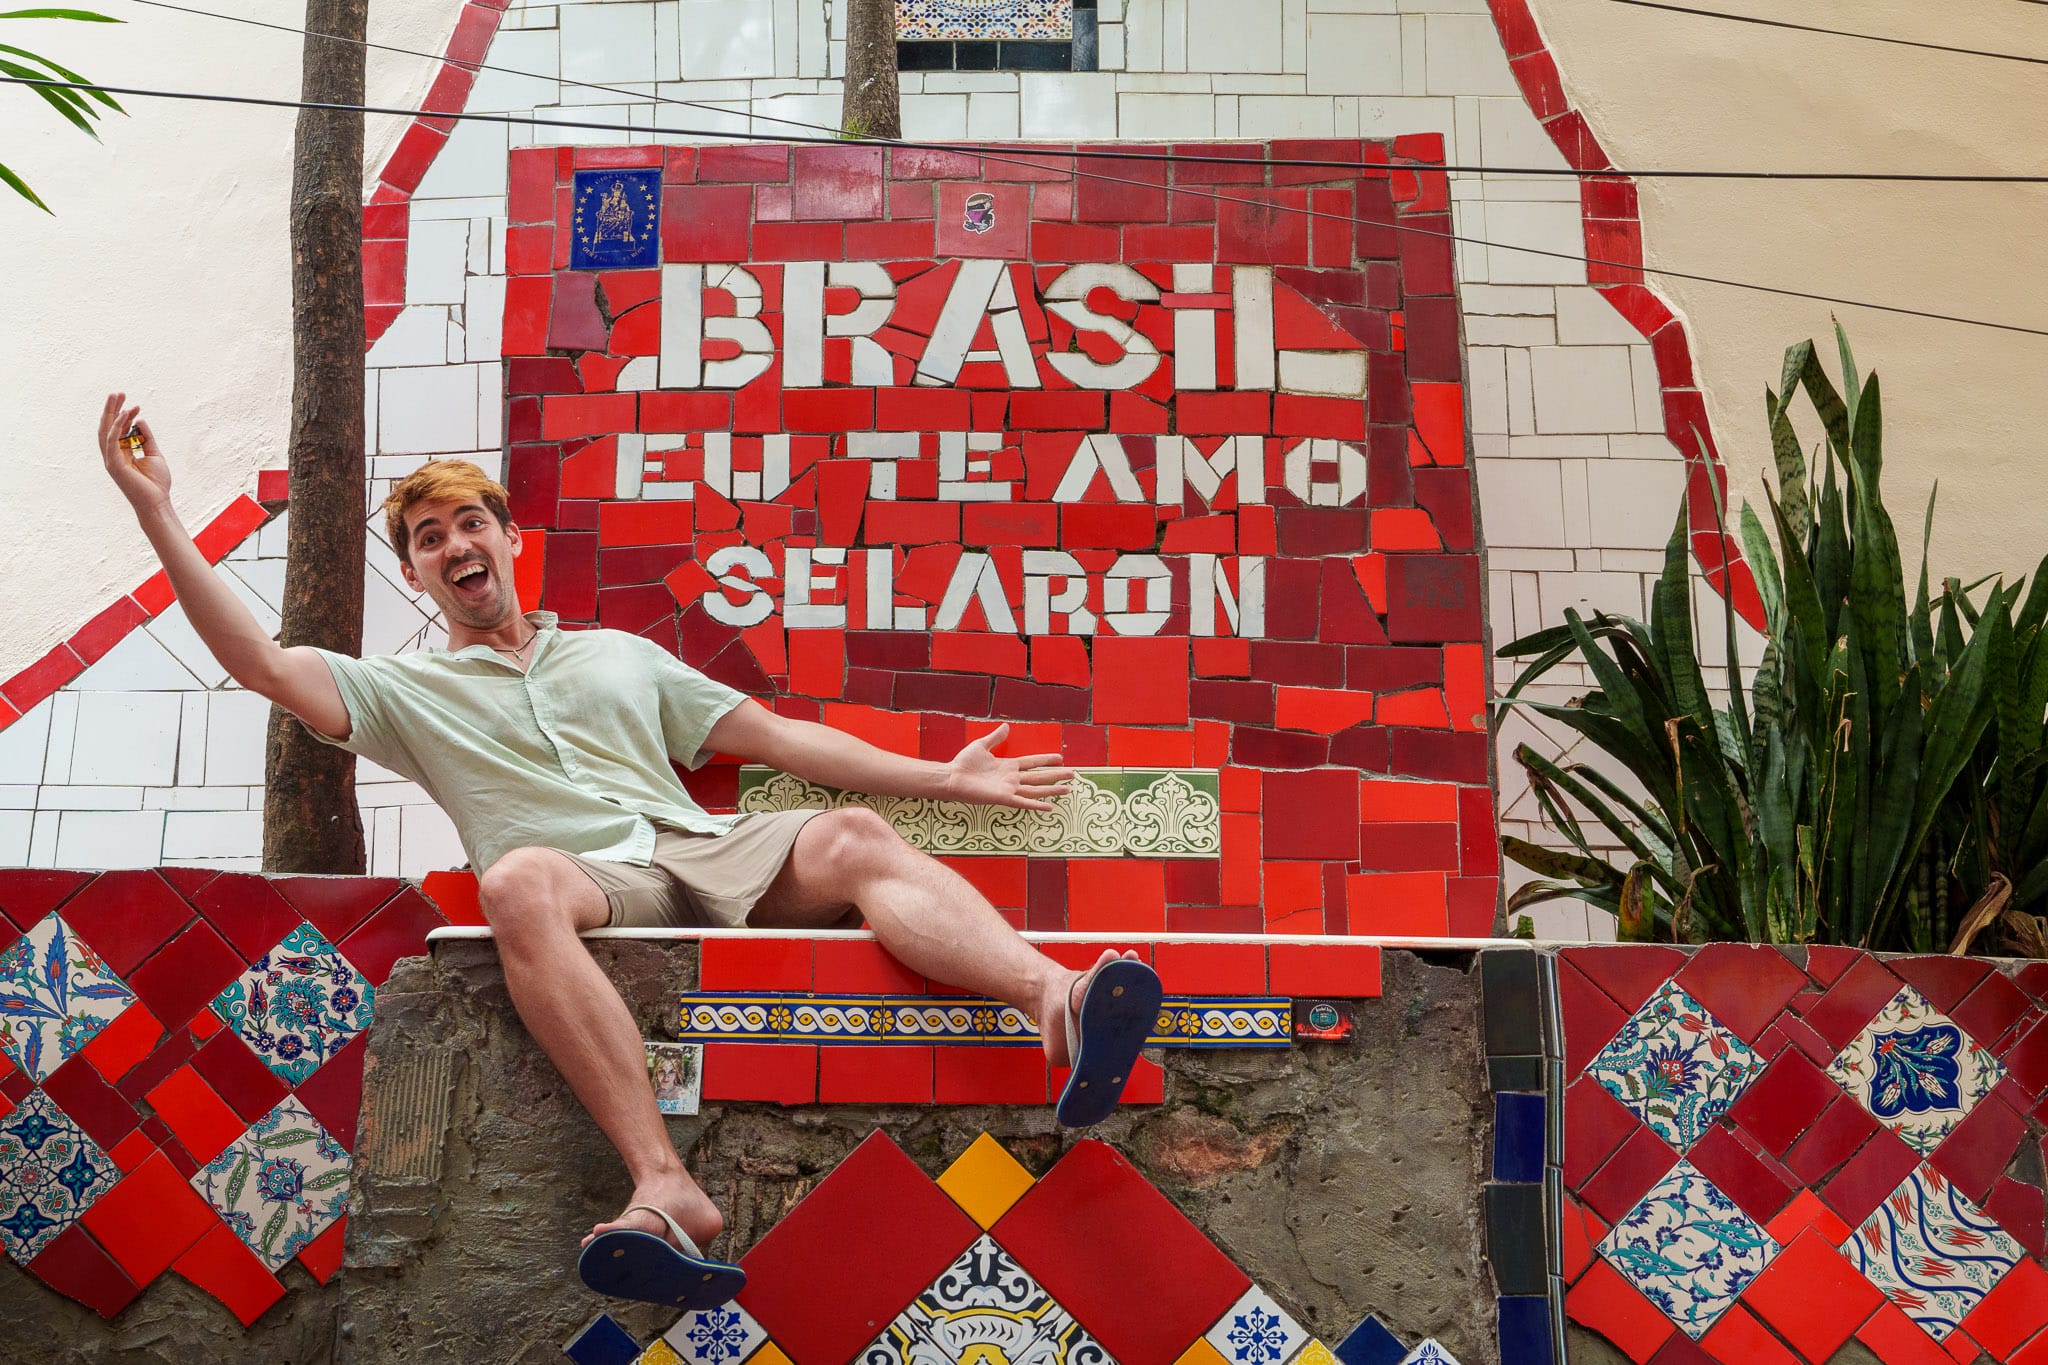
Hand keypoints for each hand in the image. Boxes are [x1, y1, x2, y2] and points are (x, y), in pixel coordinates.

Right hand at [98, 391, 172, 513]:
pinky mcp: (114, 465)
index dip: (125, 416)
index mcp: (122, 453)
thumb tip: (140, 420)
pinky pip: (111, 442)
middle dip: (112, 409)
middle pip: (108, 427)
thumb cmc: (156, 483)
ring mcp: (111, 460)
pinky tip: (123, 414)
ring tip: (117, 397)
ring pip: (106, 431)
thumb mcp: (154, 454)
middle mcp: (113, 455)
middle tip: (118, 393)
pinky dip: (116, 427)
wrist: (157, 502)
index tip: (135, 404)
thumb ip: (146, 438)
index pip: (119, 430)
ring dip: (111, 413)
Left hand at [945, 723, 1074, 810]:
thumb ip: (996, 738)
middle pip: (1039, 777)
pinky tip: (1049, 807)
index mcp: (1008, 766)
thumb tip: (1006, 726)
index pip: (1032, 762)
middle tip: (1072, 774)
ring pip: (1035, 789)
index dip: (1046, 760)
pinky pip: (1023, 802)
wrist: (952, 776)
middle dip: (1055, 775)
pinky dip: (1036, 805)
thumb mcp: (982, 745)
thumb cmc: (964, 763)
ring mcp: (1009, 789)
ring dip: (1051, 790)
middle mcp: (1012, 778)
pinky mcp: (1003, 798)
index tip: (1060, 758)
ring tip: (1067, 789)